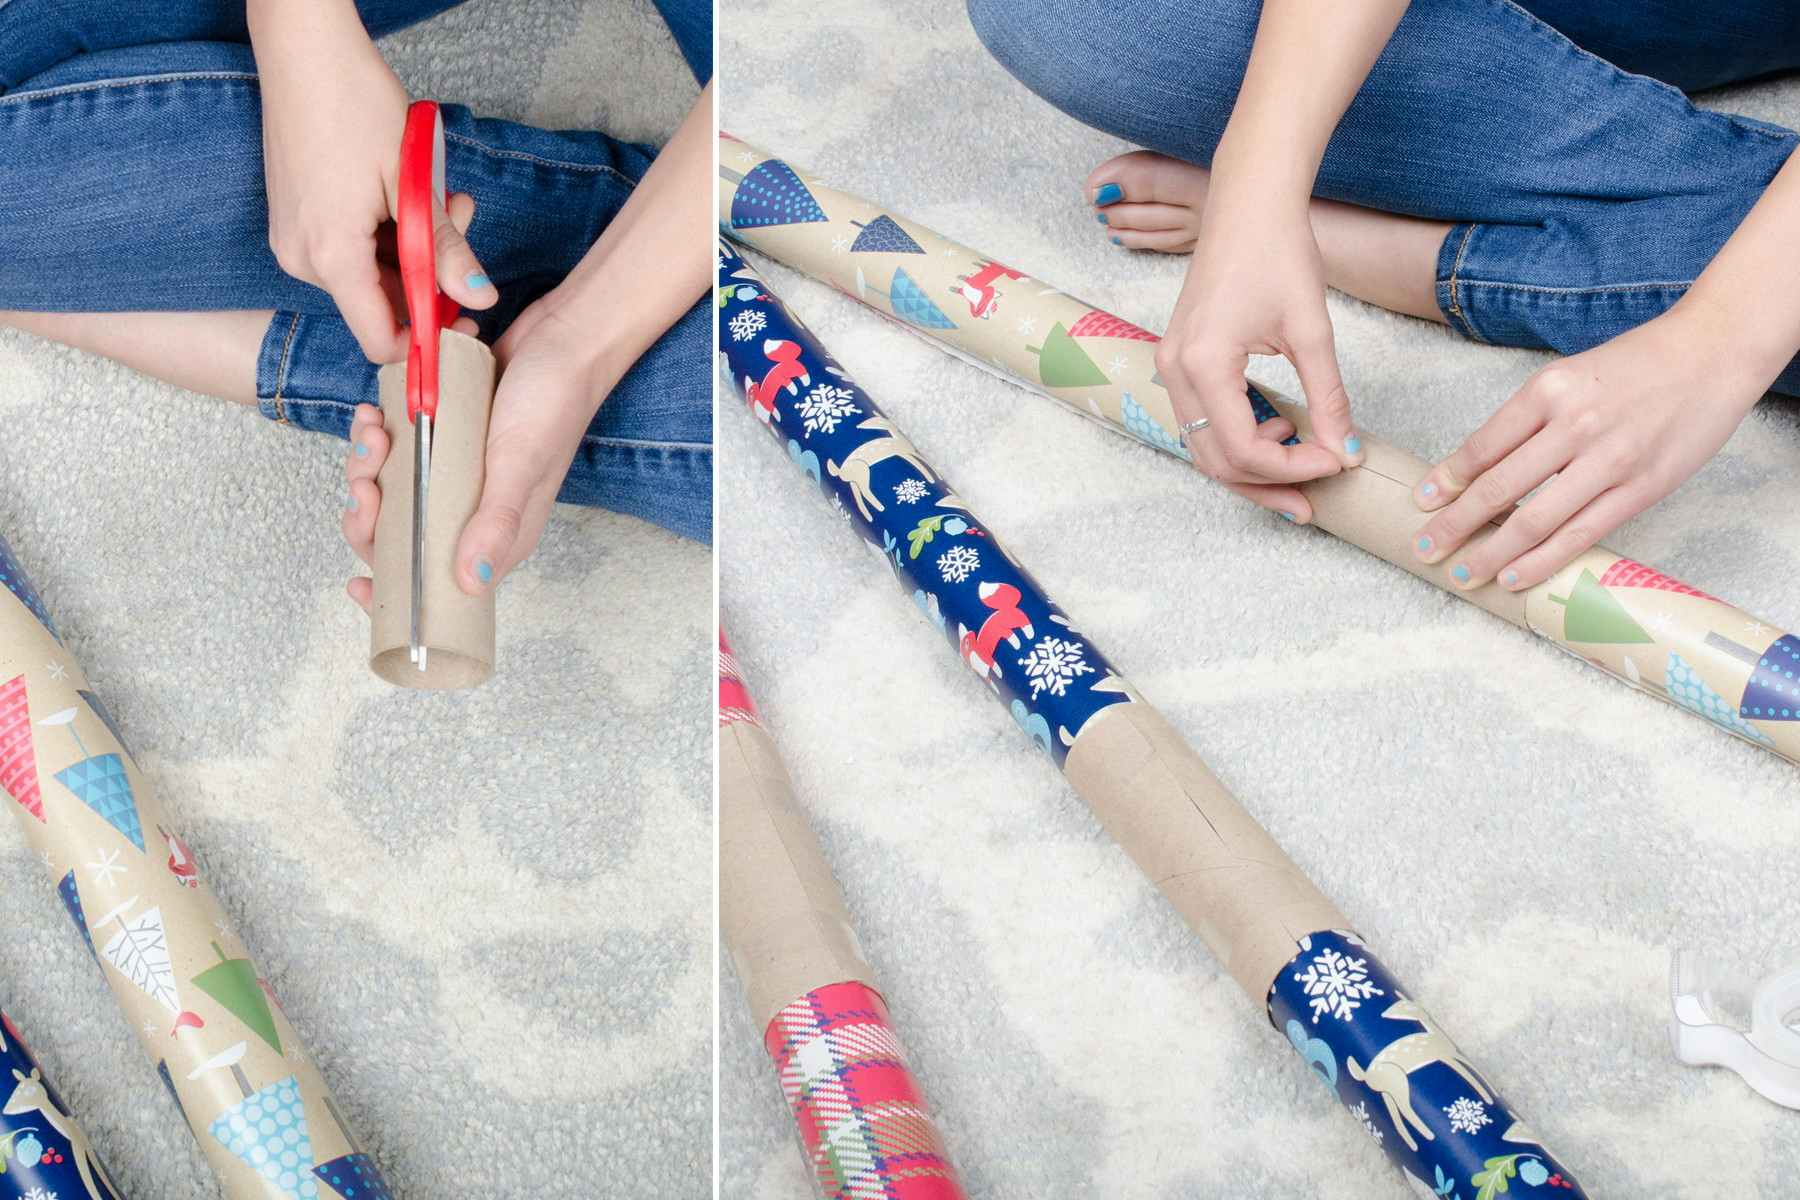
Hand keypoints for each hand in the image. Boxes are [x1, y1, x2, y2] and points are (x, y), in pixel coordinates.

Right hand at [251, 1, 495, 360]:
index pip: (380, 340)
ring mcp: (294, 238)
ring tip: (442, 193)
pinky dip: (387, 231)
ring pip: (370, 272)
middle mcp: (302, 258)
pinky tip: (408, 191)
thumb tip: (481, 299)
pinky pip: (350, 248)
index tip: (465, 318)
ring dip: (415, 246)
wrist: (303, 48)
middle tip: (461, 219)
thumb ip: (445, 251)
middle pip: (380, 303)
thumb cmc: (355, 104)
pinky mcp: (295, 219)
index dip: (428, 340)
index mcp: (329, 258)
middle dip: (431, 274)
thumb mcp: (412, 183)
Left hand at [342, 289, 608, 608]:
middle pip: (400, 535)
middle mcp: (471, 509)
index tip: (359, 583)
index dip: (394, 586)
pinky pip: (394, 448)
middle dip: (369, 514)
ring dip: (368, 465)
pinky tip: (375, 412)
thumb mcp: (522, 465)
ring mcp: (454, 471)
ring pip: (390, 489)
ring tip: (374, 431)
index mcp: (495, 533)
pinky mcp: (442, 435)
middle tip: (369, 482)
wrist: (564, 335)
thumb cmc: (555, 403)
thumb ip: (496, 524)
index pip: (437, 581)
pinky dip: (377, 434)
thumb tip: (471, 585)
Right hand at [1157, 177, 1355, 521]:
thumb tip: (1346, 451)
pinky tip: (1280, 425)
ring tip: (1302, 458)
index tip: (1335, 461)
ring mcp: (1172, 366)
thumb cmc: (1279, 252)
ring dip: (1252, 464)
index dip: (1293, 468)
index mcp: (1205, 364)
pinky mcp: (1180, 359)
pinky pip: (1203, 419)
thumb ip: (1329, 398)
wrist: (1249, 203)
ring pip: (1204, 446)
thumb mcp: (1312, 331)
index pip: (1244, 449)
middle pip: (1215, 460)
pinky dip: (1239, 435)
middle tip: (1313, 501)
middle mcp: (1176, 371)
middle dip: (1267, 484)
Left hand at [1411, 309, 1762, 590]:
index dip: (1445, 481)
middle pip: (1497, 488)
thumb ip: (1528, 420)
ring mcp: (1609, 460)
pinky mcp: (1641, 489)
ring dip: (1490, 553)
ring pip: (1534, 520)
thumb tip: (1479, 469)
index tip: (1421, 503)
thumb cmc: (1635, 366)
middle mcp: (1573, 425)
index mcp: (1547, 391)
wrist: (1712, 354)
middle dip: (1453, 525)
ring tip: (1462, 572)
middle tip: (1424, 547)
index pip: (1482, 446)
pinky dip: (1542, 560)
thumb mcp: (1569, 376)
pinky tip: (1514, 575)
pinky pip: (1580, 534)